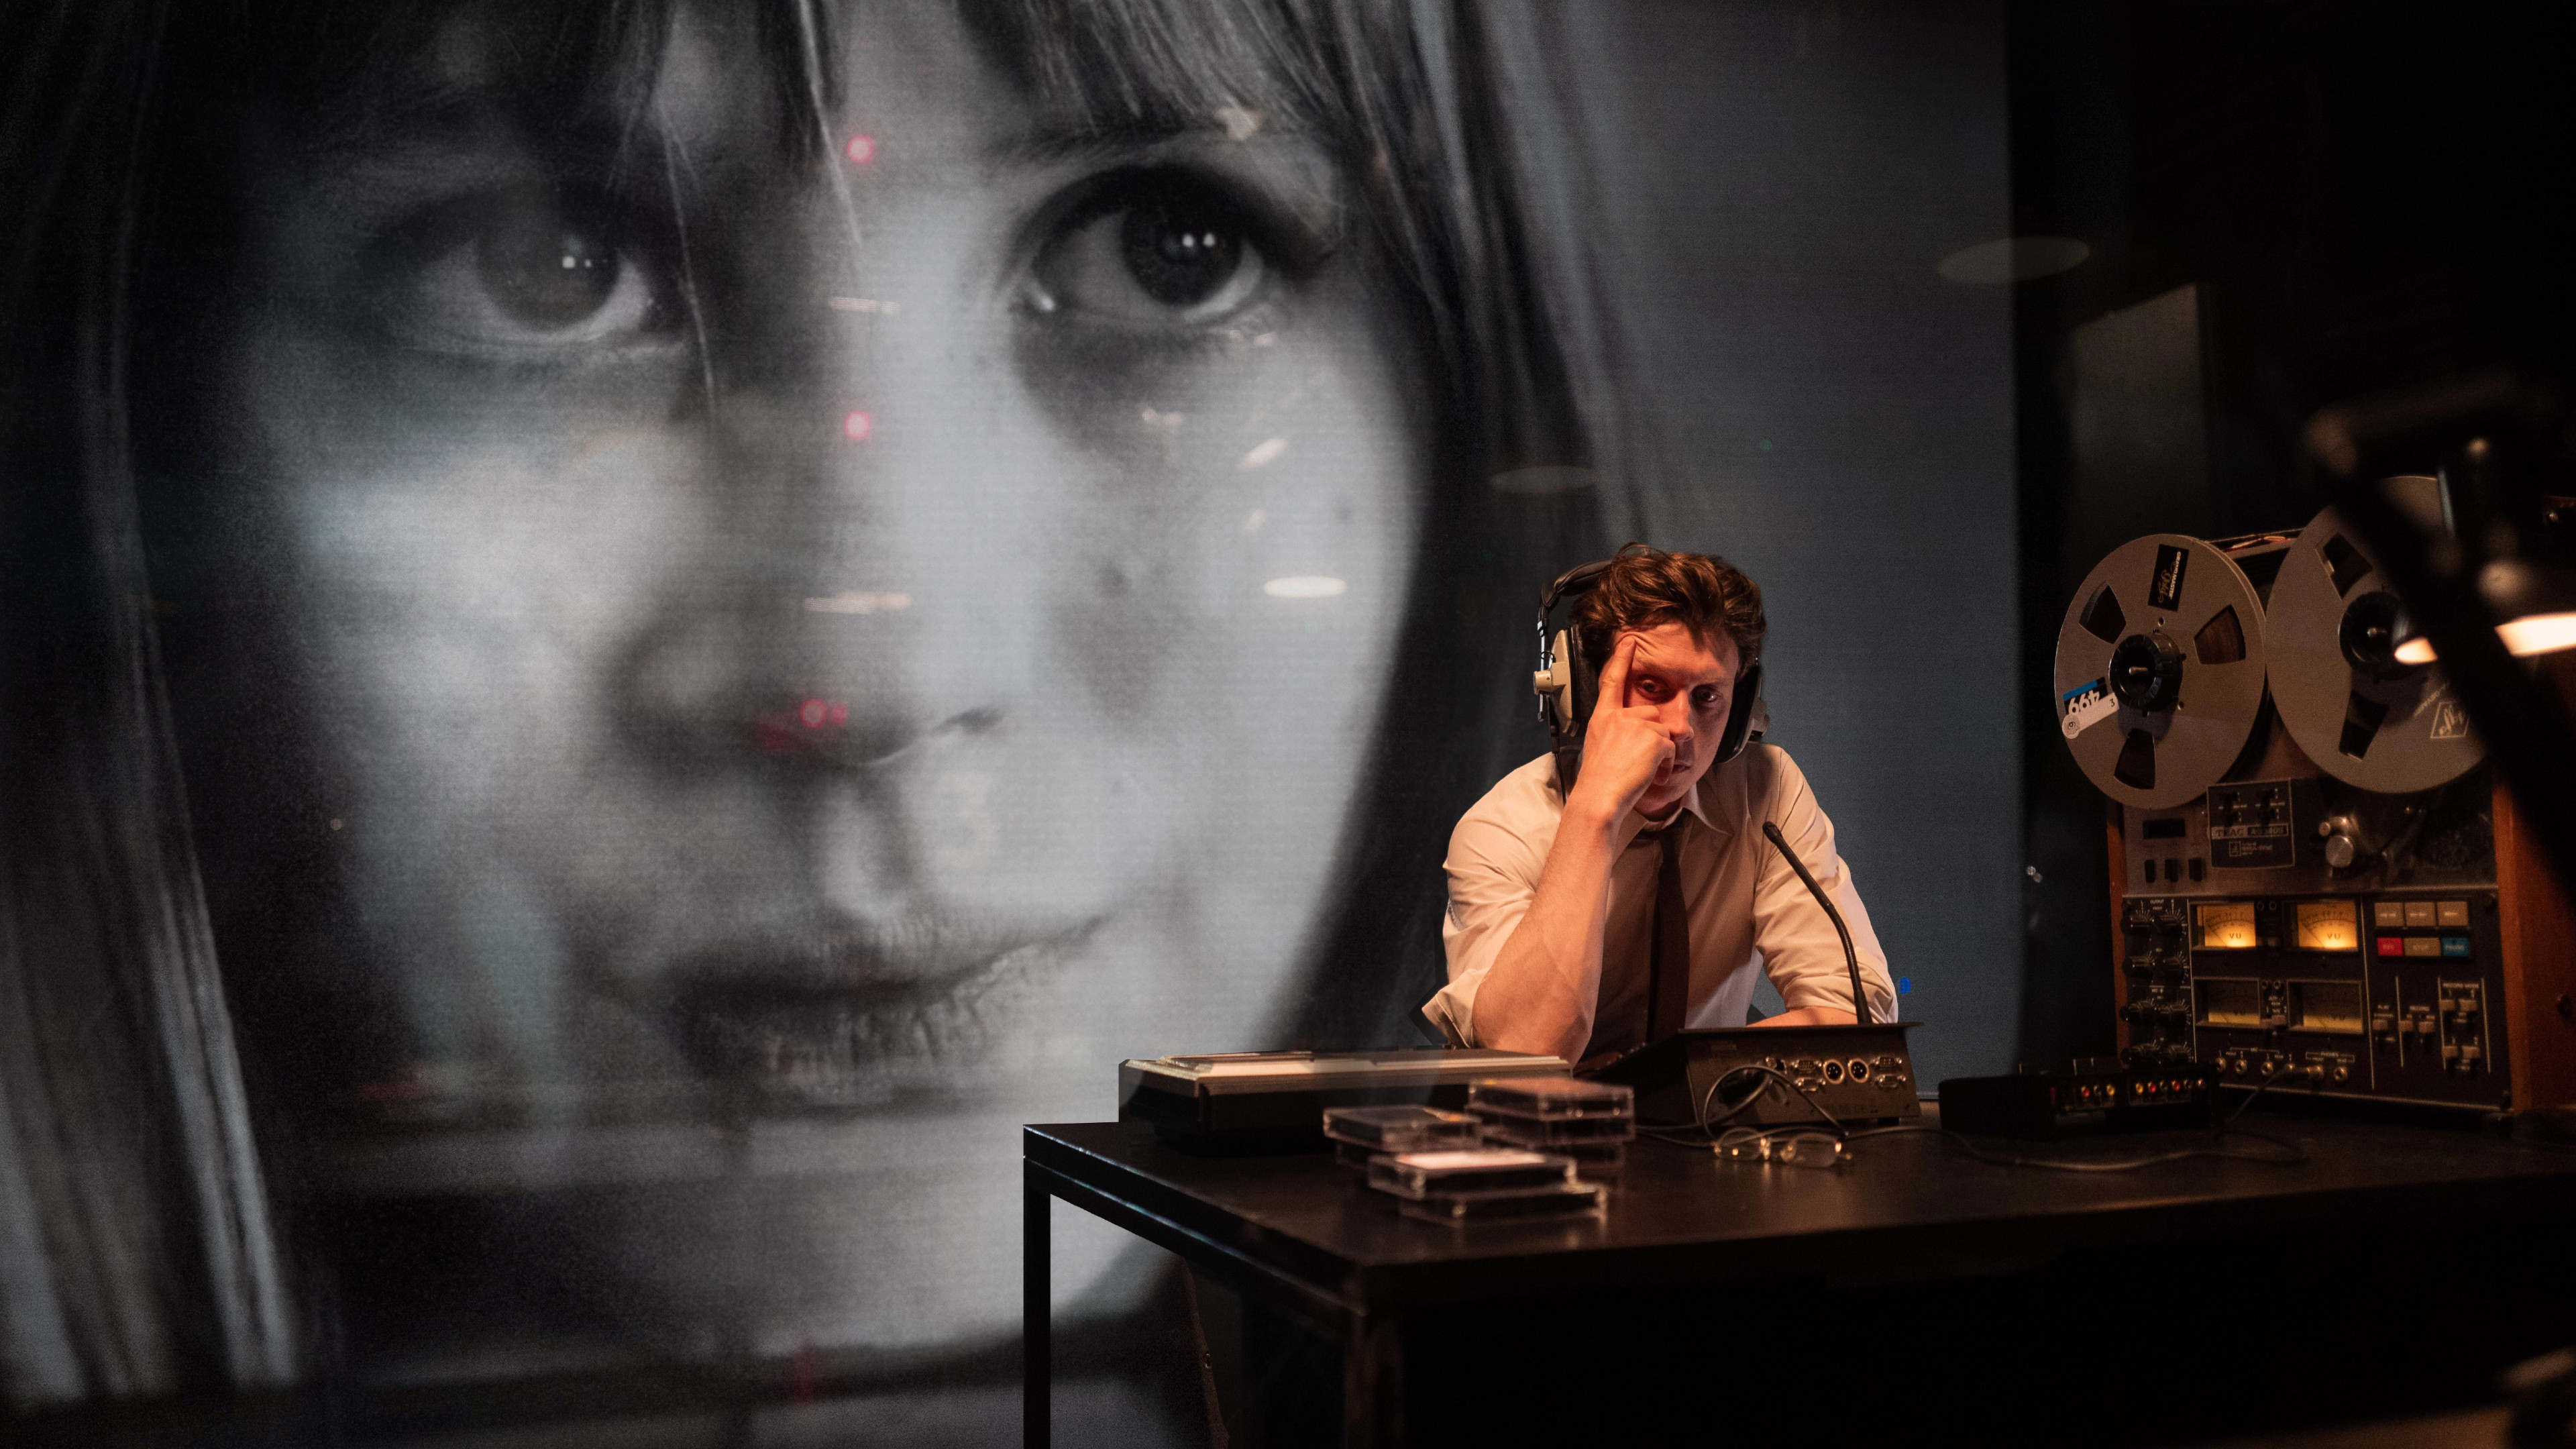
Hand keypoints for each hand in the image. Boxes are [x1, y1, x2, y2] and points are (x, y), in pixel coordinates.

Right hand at [1564, 633, 1680, 823]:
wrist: (1599, 796)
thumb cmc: (1597, 778)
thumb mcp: (1598, 745)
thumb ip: (1615, 729)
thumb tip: (1635, 731)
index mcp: (1602, 716)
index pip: (1612, 680)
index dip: (1622, 658)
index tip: (1629, 641)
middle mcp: (1619, 716)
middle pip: (1650, 713)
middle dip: (1650, 733)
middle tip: (1633, 757)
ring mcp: (1637, 725)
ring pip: (1662, 730)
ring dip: (1658, 749)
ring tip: (1638, 766)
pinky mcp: (1654, 738)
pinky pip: (1670, 746)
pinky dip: (1664, 761)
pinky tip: (1647, 770)